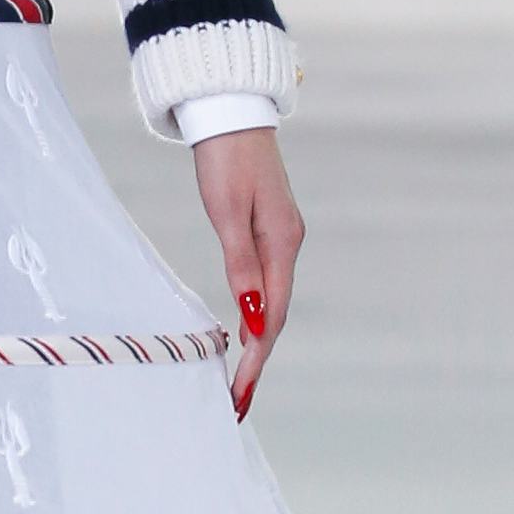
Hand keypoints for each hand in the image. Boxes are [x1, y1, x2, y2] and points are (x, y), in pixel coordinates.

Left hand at [192, 124, 303, 415]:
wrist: (232, 114)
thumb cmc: (225, 159)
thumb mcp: (226, 212)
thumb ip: (239, 263)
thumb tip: (250, 316)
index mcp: (282, 243)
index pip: (270, 315)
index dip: (255, 357)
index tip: (238, 390)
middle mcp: (288, 244)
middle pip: (275, 315)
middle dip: (257, 359)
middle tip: (237, 399)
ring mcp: (281, 237)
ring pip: (271, 301)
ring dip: (256, 341)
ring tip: (239, 378)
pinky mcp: (269, 230)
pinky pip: (266, 282)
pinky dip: (255, 313)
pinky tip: (243, 330)